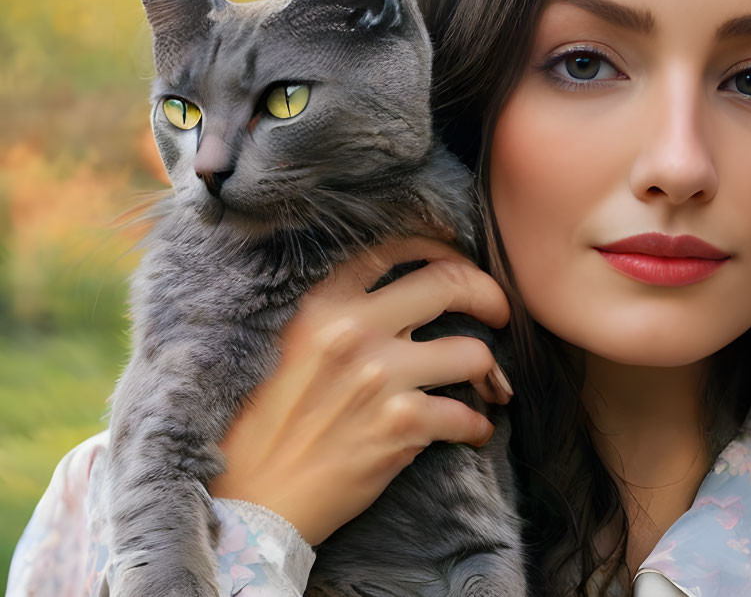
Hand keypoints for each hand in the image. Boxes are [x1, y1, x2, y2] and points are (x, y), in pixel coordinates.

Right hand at [207, 237, 512, 545]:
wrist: (251, 502)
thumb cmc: (264, 425)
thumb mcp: (287, 344)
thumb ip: (337, 314)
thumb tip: (397, 294)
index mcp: (323, 303)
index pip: (396, 249)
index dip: (442, 249)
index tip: (460, 264)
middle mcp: (354, 330)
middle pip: (450, 283)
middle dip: (489, 295)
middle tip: (499, 312)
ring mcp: (380, 377)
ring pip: (472, 352)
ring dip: (490, 371)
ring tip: (489, 385)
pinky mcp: (399, 427)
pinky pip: (466, 416)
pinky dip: (477, 426)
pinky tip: (473, 431)